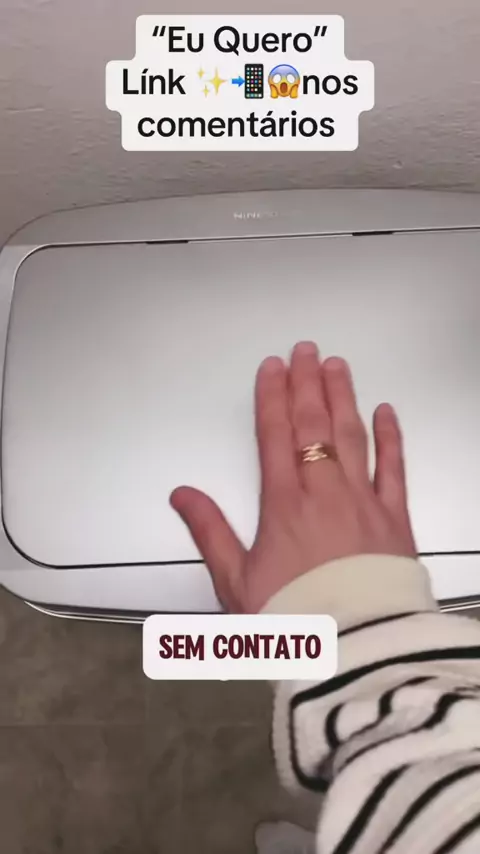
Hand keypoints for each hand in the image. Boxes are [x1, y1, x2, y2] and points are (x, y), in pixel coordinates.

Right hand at [170, 342, 416, 612]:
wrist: (355, 649)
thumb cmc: (294, 620)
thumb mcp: (235, 581)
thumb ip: (209, 531)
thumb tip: (182, 495)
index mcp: (283, 505)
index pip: (275, 435)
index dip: (272, 396)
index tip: (271, 368)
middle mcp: (324, 493)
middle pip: (314, 424)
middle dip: (307, 383)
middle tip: (305, 350)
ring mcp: (363, 501)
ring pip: (352, 435)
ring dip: (343, 396)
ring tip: (337, 366)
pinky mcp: (396, 519)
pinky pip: (395, 467)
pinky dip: (391, 437)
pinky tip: (386, 412)